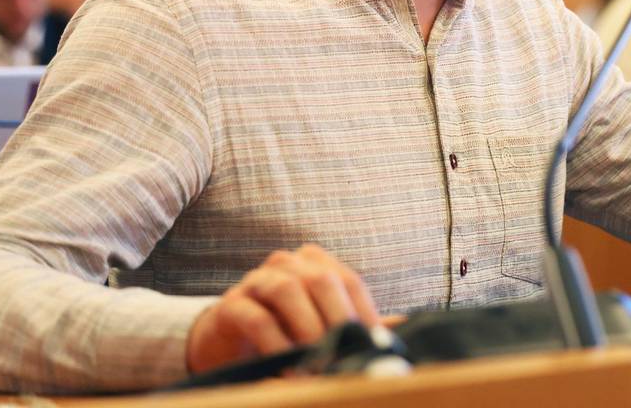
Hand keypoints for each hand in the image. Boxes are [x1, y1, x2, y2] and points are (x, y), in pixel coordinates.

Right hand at [186, 245, 380, 373]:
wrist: (226, 341)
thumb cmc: (283, 330)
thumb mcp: (321, 325)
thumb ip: (356, 324)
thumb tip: (404, 327)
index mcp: (315, 263)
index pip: (350, 280)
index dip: (366, 313)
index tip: (376, 346)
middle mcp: (288, 263)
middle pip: (322, 280)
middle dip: (339, 319)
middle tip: (347, 354)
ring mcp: (257, 279)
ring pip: (288, 291)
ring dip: (308, 329)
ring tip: (318, 362)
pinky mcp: (230, 304)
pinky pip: (257, 318)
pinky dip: (277, 345)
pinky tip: (288, 367)